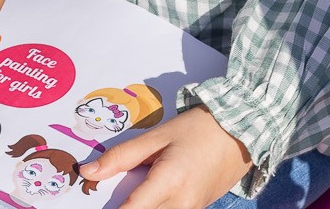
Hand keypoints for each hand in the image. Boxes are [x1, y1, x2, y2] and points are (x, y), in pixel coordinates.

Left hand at [79, 108, 250, 208]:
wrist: (241, 133)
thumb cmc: (198, 129)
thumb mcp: (156, 137)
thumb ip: (121, 156)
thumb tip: (88, 172)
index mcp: (169, 183)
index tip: (89, 203)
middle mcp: (182, 204)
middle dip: (124, 208)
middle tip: (108, 196)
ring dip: (139, 207)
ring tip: (127, 194)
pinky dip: (155, 207)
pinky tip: (146, 194)